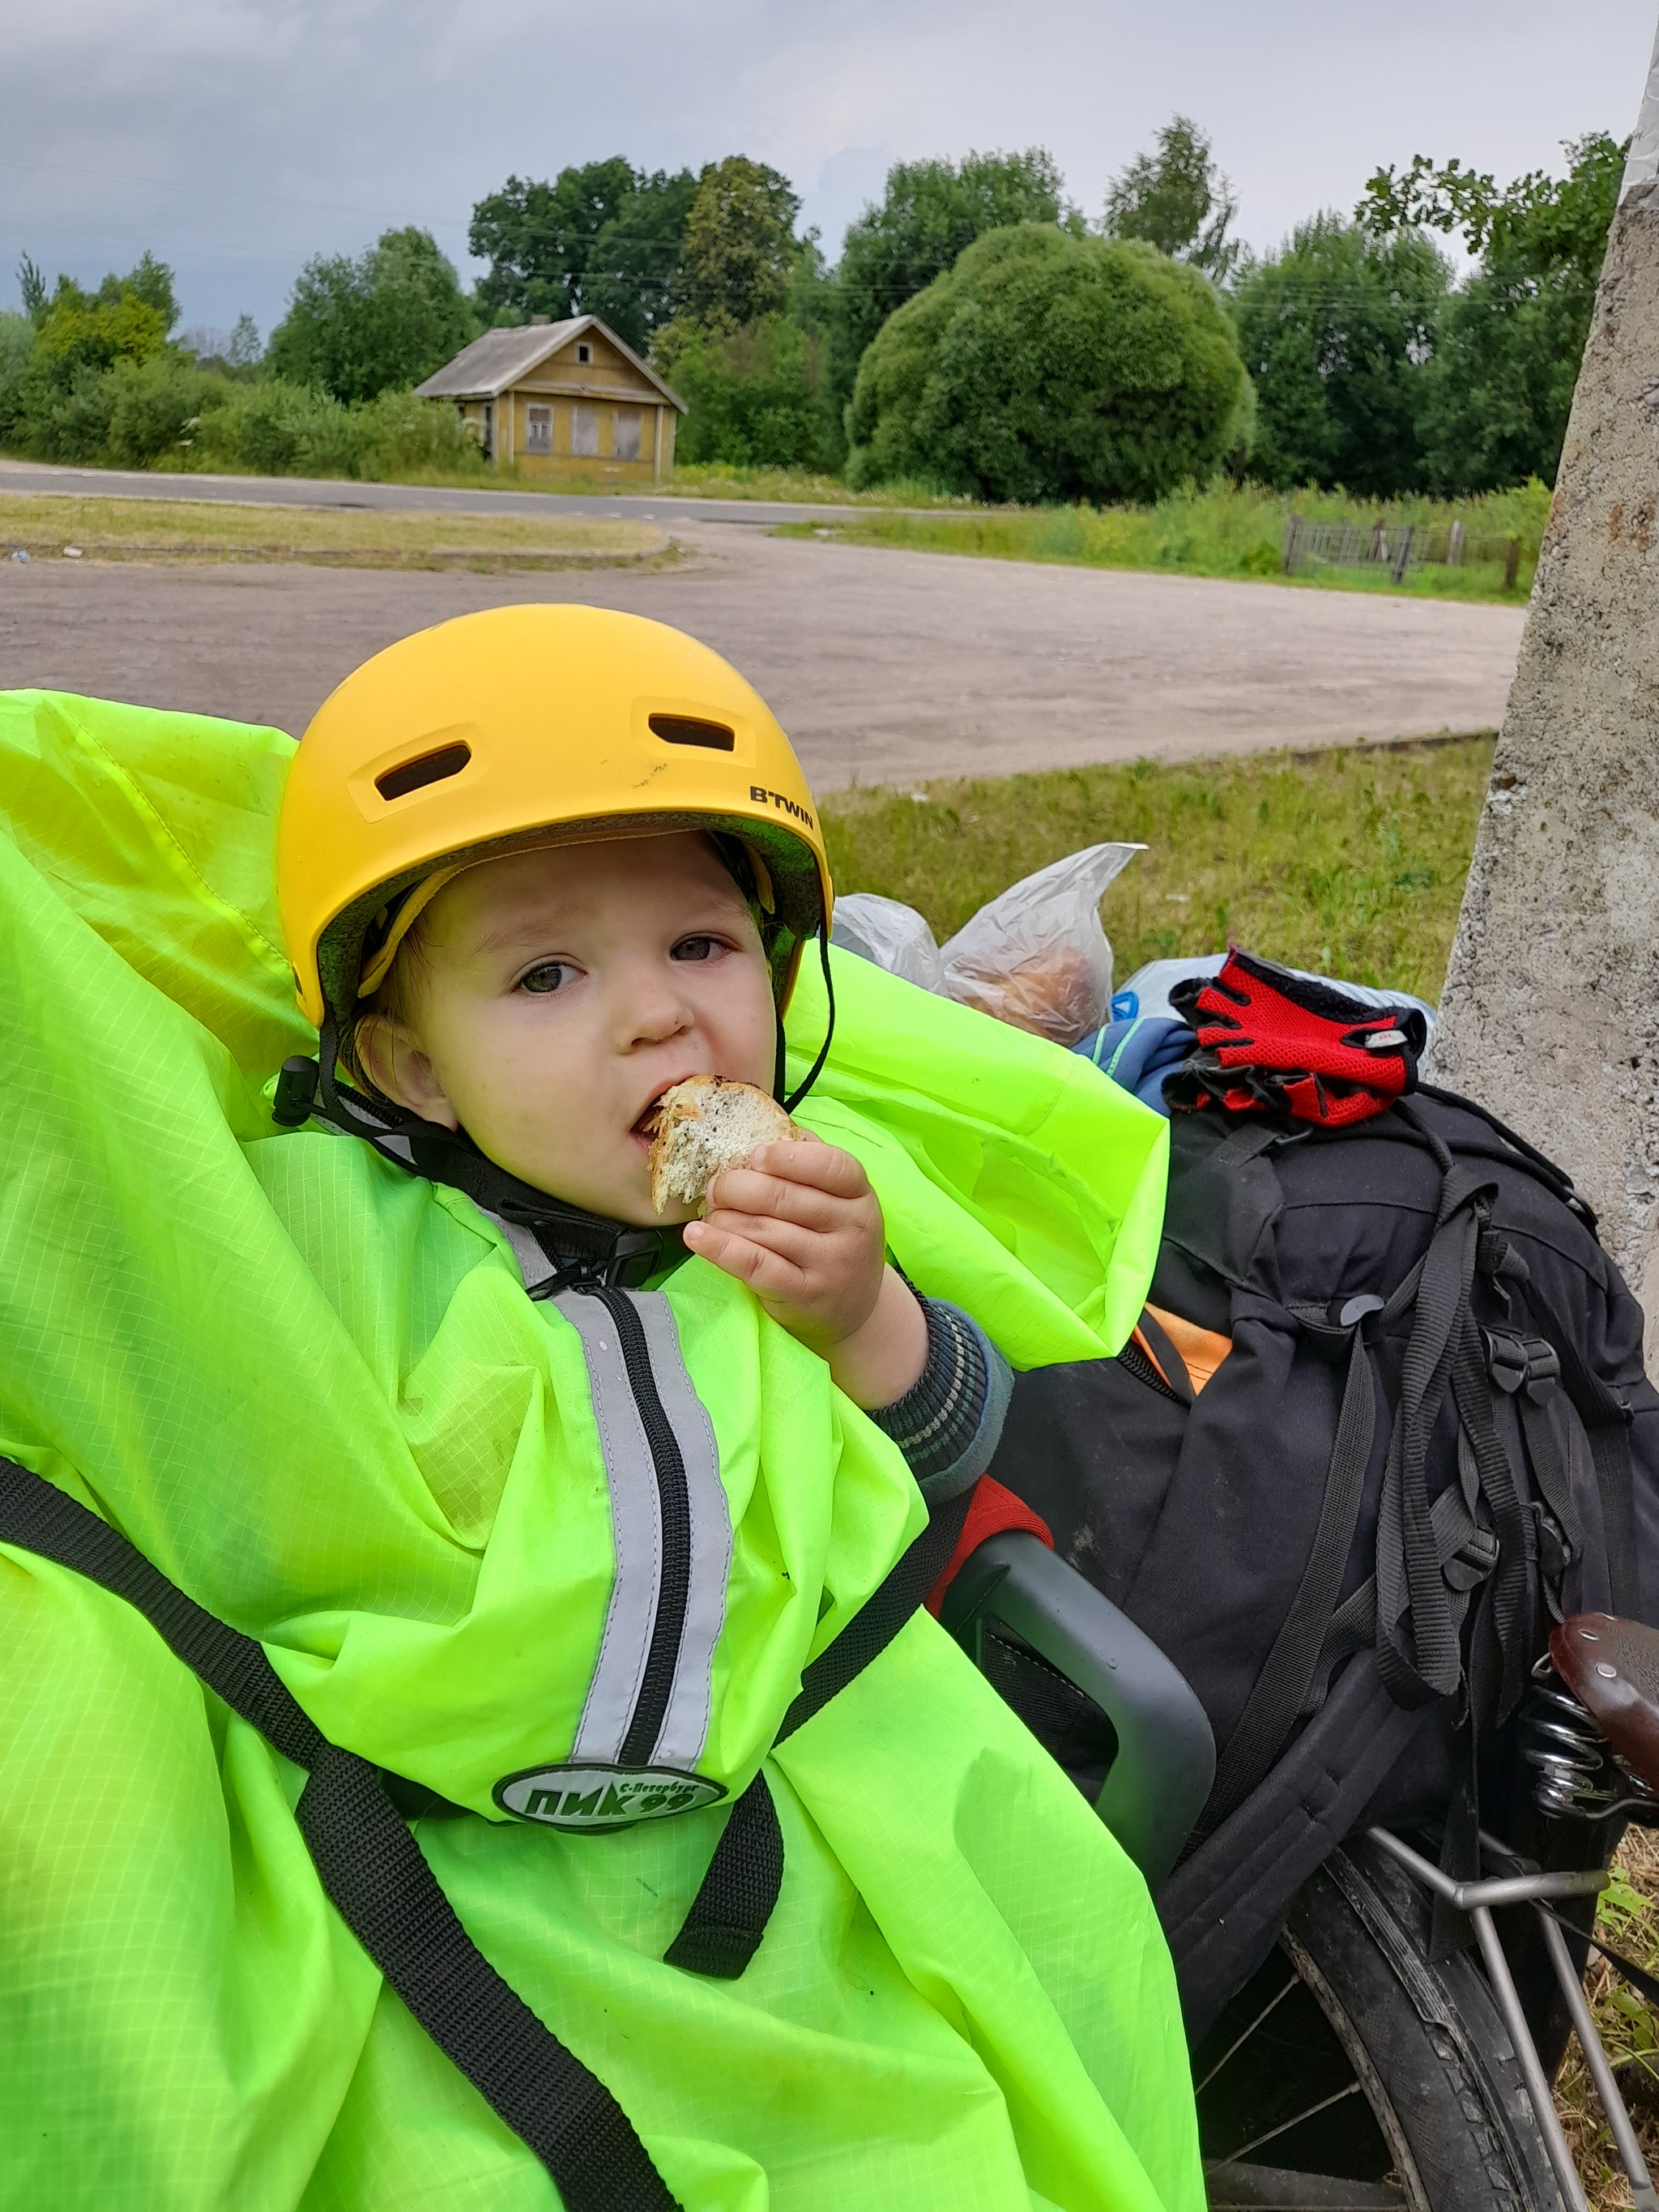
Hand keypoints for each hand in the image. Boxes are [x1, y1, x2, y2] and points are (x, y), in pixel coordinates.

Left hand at [682, 1137, 928, 1407]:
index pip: (831, 1165)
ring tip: (709, 1213)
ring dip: (724, 1217)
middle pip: (784, 1197)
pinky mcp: (804, 1294)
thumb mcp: (839, 1201)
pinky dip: (720, 1248)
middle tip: (715, 1187)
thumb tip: (765, 1128)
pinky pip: (755, 1265)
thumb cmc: (833, 1241)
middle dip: (736, 1186)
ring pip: (763, 1230)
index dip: (788, 1157)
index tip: (754, 1156)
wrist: (856, 1311)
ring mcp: (829, 1264)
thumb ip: (810, 1162)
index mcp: (859, 1194)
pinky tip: (696, 1237)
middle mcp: (851, 1228)